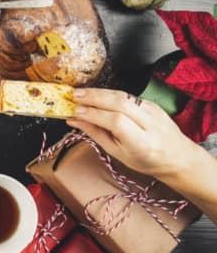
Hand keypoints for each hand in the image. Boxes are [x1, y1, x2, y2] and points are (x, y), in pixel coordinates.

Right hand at [67, 88, 199, 177]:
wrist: (178, 156)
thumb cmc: (146, 160)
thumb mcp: (118, 153)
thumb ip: (96, 134)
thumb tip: (75, 120)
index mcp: (142, 143)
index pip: (116, 121)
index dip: (95, 114)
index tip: (76, 112)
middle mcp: (150, 124)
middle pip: (120, 103)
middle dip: (94, 97)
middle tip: (74, 96)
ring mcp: (153, 111)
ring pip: (123, 95)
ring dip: (99, 92)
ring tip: (80, 93)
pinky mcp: (151, 103)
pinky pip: (127, 95)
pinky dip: (109, 94)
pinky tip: (96, 95)